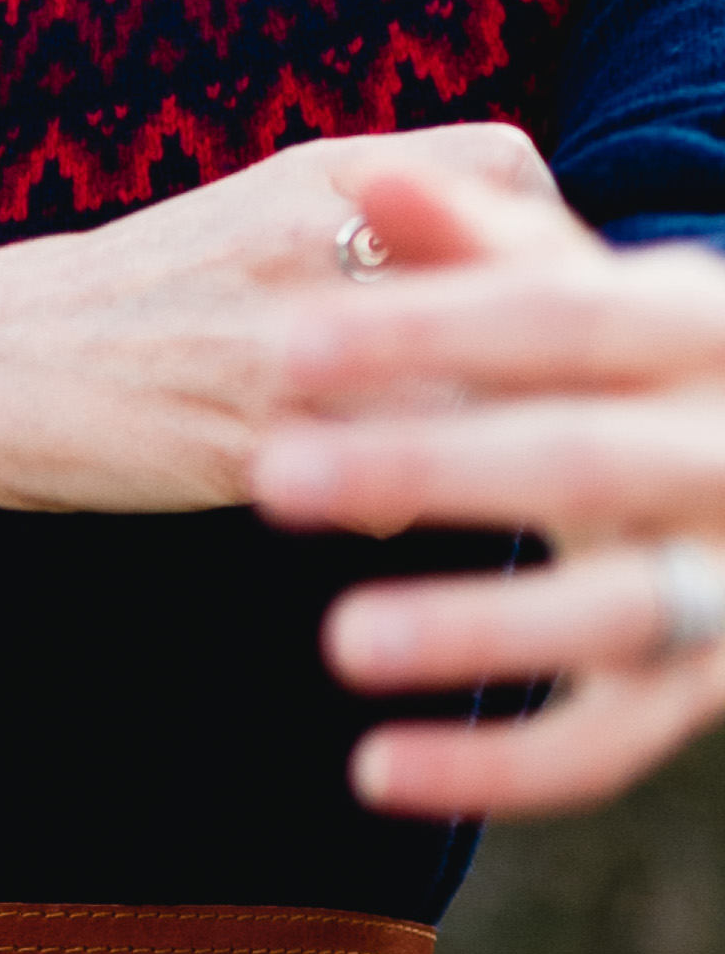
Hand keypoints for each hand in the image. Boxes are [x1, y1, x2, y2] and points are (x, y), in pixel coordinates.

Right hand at [0, 121, 558, 517]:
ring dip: (475, 437)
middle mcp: (315, 244)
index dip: (543, 234)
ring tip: (455, 459)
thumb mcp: (247, 213)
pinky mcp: (253, 445)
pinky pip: (387, 486)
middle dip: (529, 352)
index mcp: (319, 173)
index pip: (505, 175)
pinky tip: (364, 503)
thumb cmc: (123, 302)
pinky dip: (393, 501)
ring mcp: (286, 348)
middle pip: (505, 289)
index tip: (535, 291)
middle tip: (525, 395)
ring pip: (462, 397)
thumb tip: (480, 265)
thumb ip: (361, 220)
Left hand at [250, 153, 724, 814]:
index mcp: (703, 331)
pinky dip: (492, 770)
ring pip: (615, 612)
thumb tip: (373, 181)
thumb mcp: (585, 297)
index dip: (431, 327)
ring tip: (339, 639)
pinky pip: (602, 747)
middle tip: (272, 475)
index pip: (567, 314)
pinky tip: (368, 773)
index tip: (288, 342)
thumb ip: (480, 243)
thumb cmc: (642, 377)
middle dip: (429, 465)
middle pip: (585, 458)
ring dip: (478, 624)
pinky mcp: (699, 690)